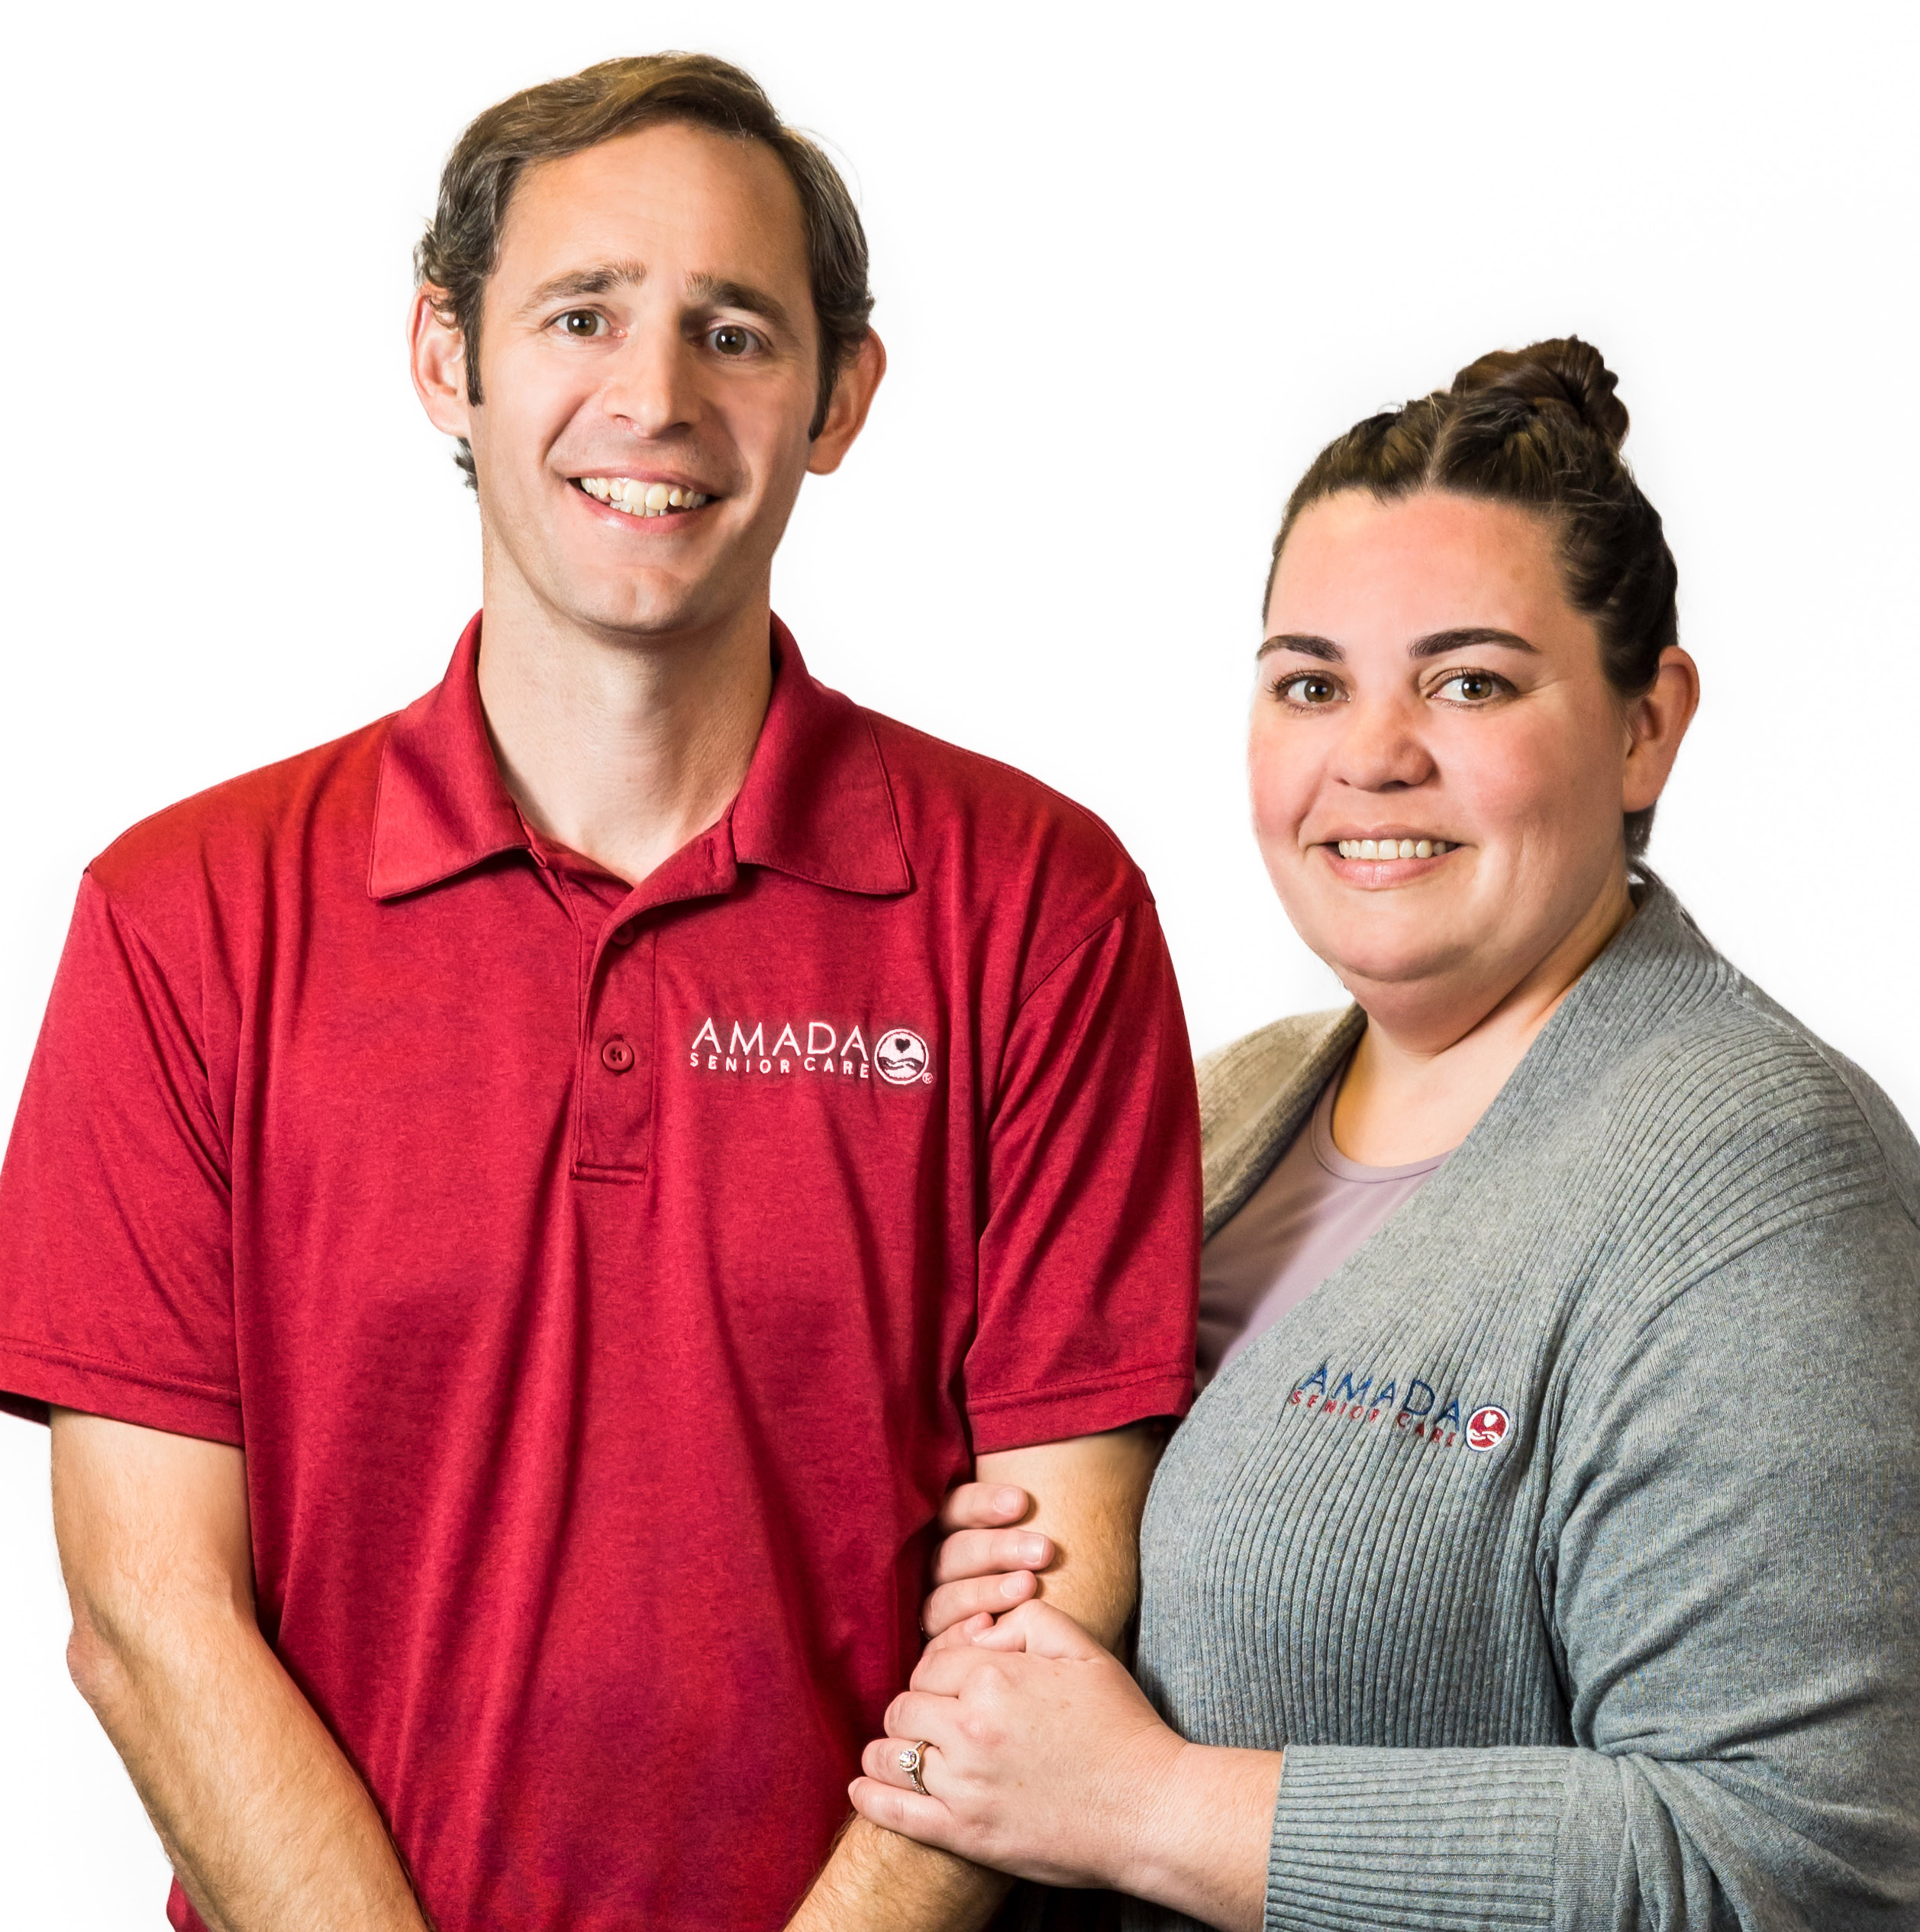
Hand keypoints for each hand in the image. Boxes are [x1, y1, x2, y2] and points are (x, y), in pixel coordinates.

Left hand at [850, 1600, 1185, 1889]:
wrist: (1150, 1810)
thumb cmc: (1122, 1725)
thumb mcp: (1084, 1650)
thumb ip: (1028, 1621)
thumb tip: (984, 1625)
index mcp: (995, 1677)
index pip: (933, 1661)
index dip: (941, 1668)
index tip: (953, 1680)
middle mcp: (970, 1727)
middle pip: (905, 1705)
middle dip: (914, 1706)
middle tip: (931, 1716)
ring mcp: (964, 1784)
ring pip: (891, 1754)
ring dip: (888, 1748)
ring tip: (894, 1749)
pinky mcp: (966, 1833)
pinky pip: (896, 1812)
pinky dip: (870, 1797)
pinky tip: (861, 1789)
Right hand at [921, 1481, 1054, 1645]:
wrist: (1053, 1648)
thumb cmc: (1050, 1580)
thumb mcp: (1038, 1543)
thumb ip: (1029, 1515)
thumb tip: (1055, 1475)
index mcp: (954, 1531)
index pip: (955, 1509)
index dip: (982, 1504)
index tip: (1022, 1502)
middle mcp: (939, 1569)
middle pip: (953, 1553)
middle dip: (996, 1549)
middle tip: (1042, 1551)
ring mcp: (936, 1607)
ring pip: (944, 1596)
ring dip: (985, 1590)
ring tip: (1029, 1586)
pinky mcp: (936, 1646)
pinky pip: (937, 1641)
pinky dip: (960, 1634)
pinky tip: (987, 1627)